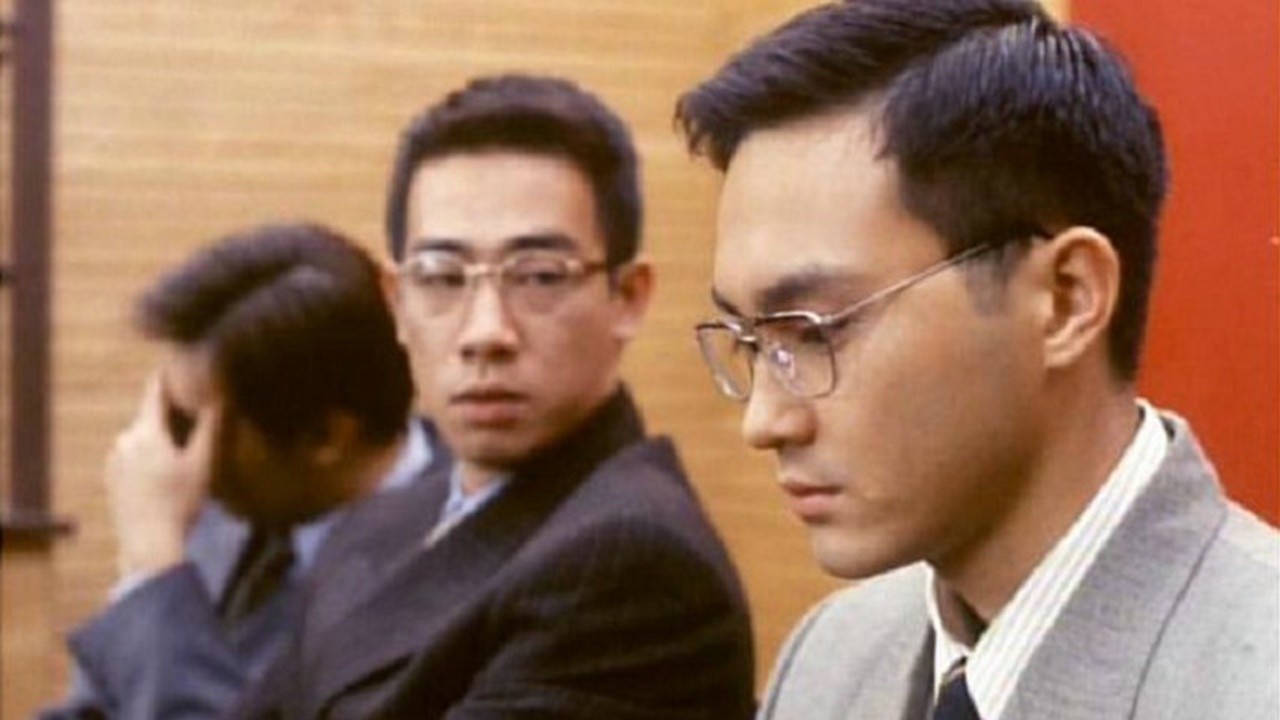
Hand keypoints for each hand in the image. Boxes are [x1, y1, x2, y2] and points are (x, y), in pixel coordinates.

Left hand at [106, 370, 221, 578]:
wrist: (147, 543)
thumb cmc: (179, 501)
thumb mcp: (201, 464)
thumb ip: (209, 427)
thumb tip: (219, 396)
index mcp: (145, 431)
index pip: (154, 391)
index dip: (167, 375)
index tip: (180, 364)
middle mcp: (124, 438)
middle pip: (149, 415)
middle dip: (169, 411)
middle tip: (193, 410)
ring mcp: (114, 459)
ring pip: (141, 436)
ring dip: (159, 435)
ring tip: (182, 446)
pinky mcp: (111, 477)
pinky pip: (132, 454)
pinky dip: (147, 453)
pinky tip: (164, 470)